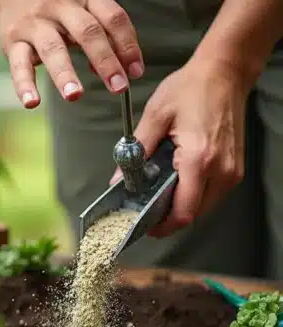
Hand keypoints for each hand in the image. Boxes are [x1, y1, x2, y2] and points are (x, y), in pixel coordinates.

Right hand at [0, 0, 143, 107]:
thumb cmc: (55, 8)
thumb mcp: (81, 12)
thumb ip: (101, 37)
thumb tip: (118, 69)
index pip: (113, 18)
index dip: (128, 45)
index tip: (135, 72)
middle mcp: (61, 7)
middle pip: (88, 32)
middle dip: (105, 61)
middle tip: (118, 87)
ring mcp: (35, 23)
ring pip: (53, 48)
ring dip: (64, 73)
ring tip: (74, 96)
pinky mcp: (13, 40)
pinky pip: (18, 64)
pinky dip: (24, 85)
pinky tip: (31, 102)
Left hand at [111, 60, 246, 236]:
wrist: (225, 72)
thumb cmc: (191, 89)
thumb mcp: (155, 116)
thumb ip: (135, 150)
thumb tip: (118, 179)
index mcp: (198, 159)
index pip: (183, 211)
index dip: (162, 225)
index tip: (143, 226)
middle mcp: (221, 170)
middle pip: (193, 214)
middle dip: (168, 218)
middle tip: (144, 212)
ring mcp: (232, 170)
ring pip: (204, 207)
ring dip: (181, 207)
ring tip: (156, 197)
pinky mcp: (235, 167)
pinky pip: (212, 194)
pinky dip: (193, 196)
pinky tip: (174, 185)